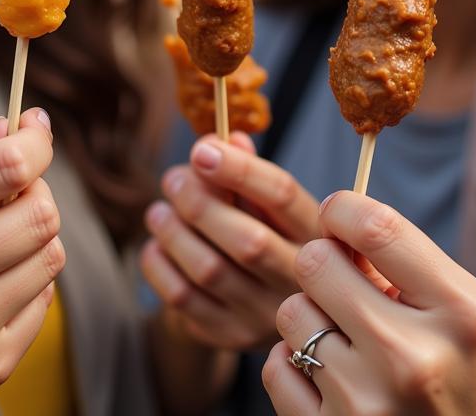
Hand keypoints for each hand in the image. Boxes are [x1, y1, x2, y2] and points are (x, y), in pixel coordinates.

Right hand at [0, 108, 62, 415]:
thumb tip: (26, 130)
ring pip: (50, 255)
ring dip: (34, 241)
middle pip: (40, 213)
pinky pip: (44, 301)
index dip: (36, 143)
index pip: (6, 167)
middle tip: (16, 195)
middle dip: (36, 193)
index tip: (34, 132)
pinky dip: (29, 285)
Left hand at [142, 133, 319, 351]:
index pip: (282, 196)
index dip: (239, 169)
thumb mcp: (280, 207)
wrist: (289, 314)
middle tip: (172, 178)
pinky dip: (161, 267)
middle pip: (247, 240)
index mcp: (318, 234)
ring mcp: (267, 315)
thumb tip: (227, 138)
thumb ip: (253, 172)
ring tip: (158, 211)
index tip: (201, 150)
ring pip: (210, 270)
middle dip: (199, 202)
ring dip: (174, 232)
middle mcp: (300, 280)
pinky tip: (156, 246)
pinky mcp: (233, 336)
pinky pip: (185, 301)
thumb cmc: (278, 239)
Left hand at [262, 192, 475, 415]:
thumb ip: (404, 262)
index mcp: (461, 312)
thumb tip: (333, 219)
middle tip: (342, 285)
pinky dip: (292, 366)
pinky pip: (276, 367)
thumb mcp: (460, 312)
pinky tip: (328, 378)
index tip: (337, 216)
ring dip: (309, 319)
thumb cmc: (460, 375)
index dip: (342, 209)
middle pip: (316, 262)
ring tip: (345, 340)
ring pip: (291, 312)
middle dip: (324, 265)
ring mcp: (369, 402)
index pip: (375, 227)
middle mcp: (414, 357)